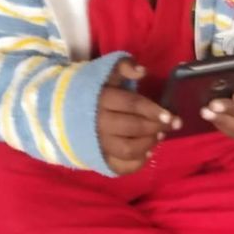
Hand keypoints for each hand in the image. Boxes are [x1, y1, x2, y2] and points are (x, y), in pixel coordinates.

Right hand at [97, 58, 180, 174]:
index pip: (132, 105)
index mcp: (102, 100)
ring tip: (160, 135)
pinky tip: (148, 153)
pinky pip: (119, 167)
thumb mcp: (106, 73)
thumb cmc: (93, 90)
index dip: (153, 110)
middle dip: (156, 126)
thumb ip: (124, 67)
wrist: (63, 110)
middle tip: (171, 124)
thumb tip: (142, 71)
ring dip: (148, 143)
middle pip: (133, 127)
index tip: (170, 115)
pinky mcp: (97, 158)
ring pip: (128, 149)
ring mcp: (97, 143)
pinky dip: (137, 163)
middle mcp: (99, 123)